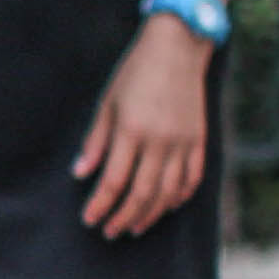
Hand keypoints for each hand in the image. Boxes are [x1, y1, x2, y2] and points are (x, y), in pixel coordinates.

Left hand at [78, 22, 215, 238]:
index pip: (114, 181)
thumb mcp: (107, 101)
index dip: (100, 205)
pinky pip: (192, 177)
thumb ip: (95, 140)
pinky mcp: (199, 139)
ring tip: (135, 226)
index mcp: (132, 130)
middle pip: (141, 193)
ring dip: (150, 214)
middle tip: (110, 232)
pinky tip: (167, 206)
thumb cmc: (136, 71)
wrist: (178, 46)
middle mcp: (160, 141)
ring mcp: (183, 142)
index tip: (89, 219)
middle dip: (123, 217)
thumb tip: (80, 173)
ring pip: (168, 192)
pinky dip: (179, 196)